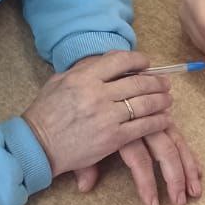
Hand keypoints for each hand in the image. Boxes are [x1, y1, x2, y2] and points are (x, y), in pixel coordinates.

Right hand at [23, 51, 172, 177]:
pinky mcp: (113, 138)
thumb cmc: (46, 113)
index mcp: (83, 78)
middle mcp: (97, 95)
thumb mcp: (59, 82)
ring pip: (145, 104)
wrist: (36, 146)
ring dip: (161, 101)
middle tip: (165, 83)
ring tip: (168, 99)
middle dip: (156, 82)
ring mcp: (107, 117)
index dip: (138, 60)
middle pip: (138, 83)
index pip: (120, 61)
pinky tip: (165, 119)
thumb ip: (85, 70)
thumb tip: (109, 59)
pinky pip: (144, 127)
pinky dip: (158, 122)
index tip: (147, 64)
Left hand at [73, 124, 202, 204]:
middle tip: (180, 201)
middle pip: (164, 150)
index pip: (139, 159)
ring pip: (176, 142)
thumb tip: (85, 187)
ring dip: (188, 167)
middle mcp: (141, 121)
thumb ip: (84, 165)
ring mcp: (154, 118)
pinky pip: (179, 136)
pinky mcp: (162, 117)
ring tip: (196, 191)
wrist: (92, 82)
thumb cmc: (83, 116)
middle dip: (175, 177)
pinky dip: (189, 154)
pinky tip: (198, 171)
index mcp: (119, 128)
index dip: (147, 182)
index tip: (153, 204)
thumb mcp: (81, 142)